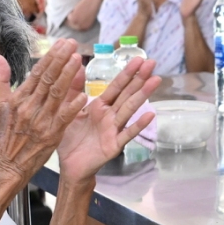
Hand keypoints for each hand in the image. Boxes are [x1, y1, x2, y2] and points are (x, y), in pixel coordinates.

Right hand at [0, 39, 85, 181]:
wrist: (10, 163)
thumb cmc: (7, 134)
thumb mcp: (0, 105)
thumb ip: (1, 79)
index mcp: (18, 99)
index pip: (36, 73)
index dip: (50, 57)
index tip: (61, 44)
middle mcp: (29, 107)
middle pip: (47, 79)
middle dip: (61, 60)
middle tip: (72, 44)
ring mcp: (40, 121)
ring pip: (56, 94)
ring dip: (69, 76)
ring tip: (79, 60)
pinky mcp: (51, 135)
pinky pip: (64, 118)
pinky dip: (73, 107)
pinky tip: (83, 95)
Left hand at [59, 58, 158, 181]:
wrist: (70, 166)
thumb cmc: (70, 139)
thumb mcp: (68, 110)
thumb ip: (72, 90)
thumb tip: (76, 66)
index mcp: (99, 106)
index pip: (116, 86)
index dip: (127, 73)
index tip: (139, 58)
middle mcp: (110, 116)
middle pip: (127, 94)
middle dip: (140, 78)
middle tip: (152, 62)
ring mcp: (114, 130)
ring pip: (129, 109)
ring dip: (143, 95)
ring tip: (155, 81)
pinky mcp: (114, 145)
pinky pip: (127, 134)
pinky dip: (138, 125)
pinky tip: (150, 115)